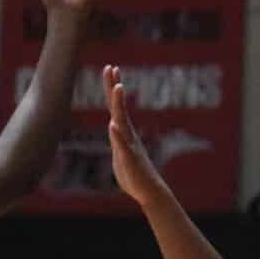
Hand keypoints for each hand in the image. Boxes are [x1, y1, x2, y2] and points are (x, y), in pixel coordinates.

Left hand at [103, 63, 164, 206]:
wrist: (148, 191)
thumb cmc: (133, 175)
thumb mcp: (120, 155)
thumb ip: (117, 142)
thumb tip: (114, 130)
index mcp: (123, 133)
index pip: (116, 107)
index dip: (112, 88)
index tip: (111, 68)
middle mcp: (128, 135)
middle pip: (118, 107)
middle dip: (114, 87)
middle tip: (111, 67)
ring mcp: (130, 145)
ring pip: (122, 121)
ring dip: (119, 105)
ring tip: (117, 87)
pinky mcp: (130, 159)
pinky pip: (123, 145)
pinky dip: (118, 135)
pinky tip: (113, 125)